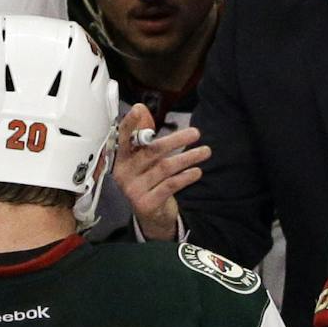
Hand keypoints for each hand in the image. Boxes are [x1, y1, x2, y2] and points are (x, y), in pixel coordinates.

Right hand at [115, 104, 208, 240]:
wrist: (150, 216)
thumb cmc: (149, 182)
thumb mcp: (145, 160)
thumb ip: (144, 137)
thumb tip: (141, 110)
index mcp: (122, 159)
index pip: (124, 138)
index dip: (130, 124)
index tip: (138, 110)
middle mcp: (124, 173)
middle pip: (152, 151)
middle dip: (176, 140)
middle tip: (195, 133)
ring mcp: (133, 189)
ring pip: (164, 168)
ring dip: (188, 158)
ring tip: (205, 152)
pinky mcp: (146, 203)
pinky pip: (169, 185)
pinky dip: (185, 177)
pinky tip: (197, 171)